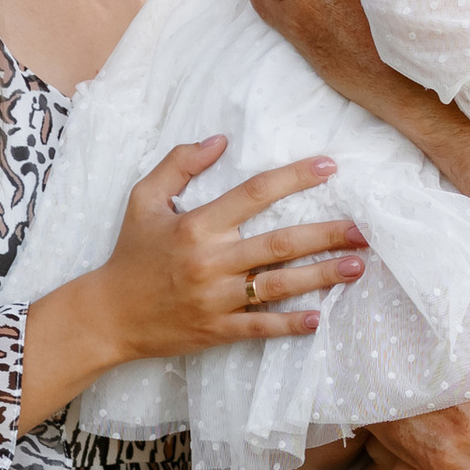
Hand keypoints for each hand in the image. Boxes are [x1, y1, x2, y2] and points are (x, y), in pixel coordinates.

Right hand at [76, 139, 365, 366]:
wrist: (107, 315)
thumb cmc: (130, 254)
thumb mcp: (143, 200)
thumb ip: (179, 164)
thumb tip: (220, 139)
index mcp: (197, 225)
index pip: (254, 194)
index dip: (294, 178)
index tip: (329, 168)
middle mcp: (211, 261)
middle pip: (279, 244)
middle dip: (325, 235)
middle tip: (362, 230)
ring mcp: (216, 299)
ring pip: (278, 286)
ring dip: (321, 276)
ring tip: (356, 267)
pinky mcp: (216, 330)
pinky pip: (260, 327)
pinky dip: (290, 325)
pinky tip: (318, 319)